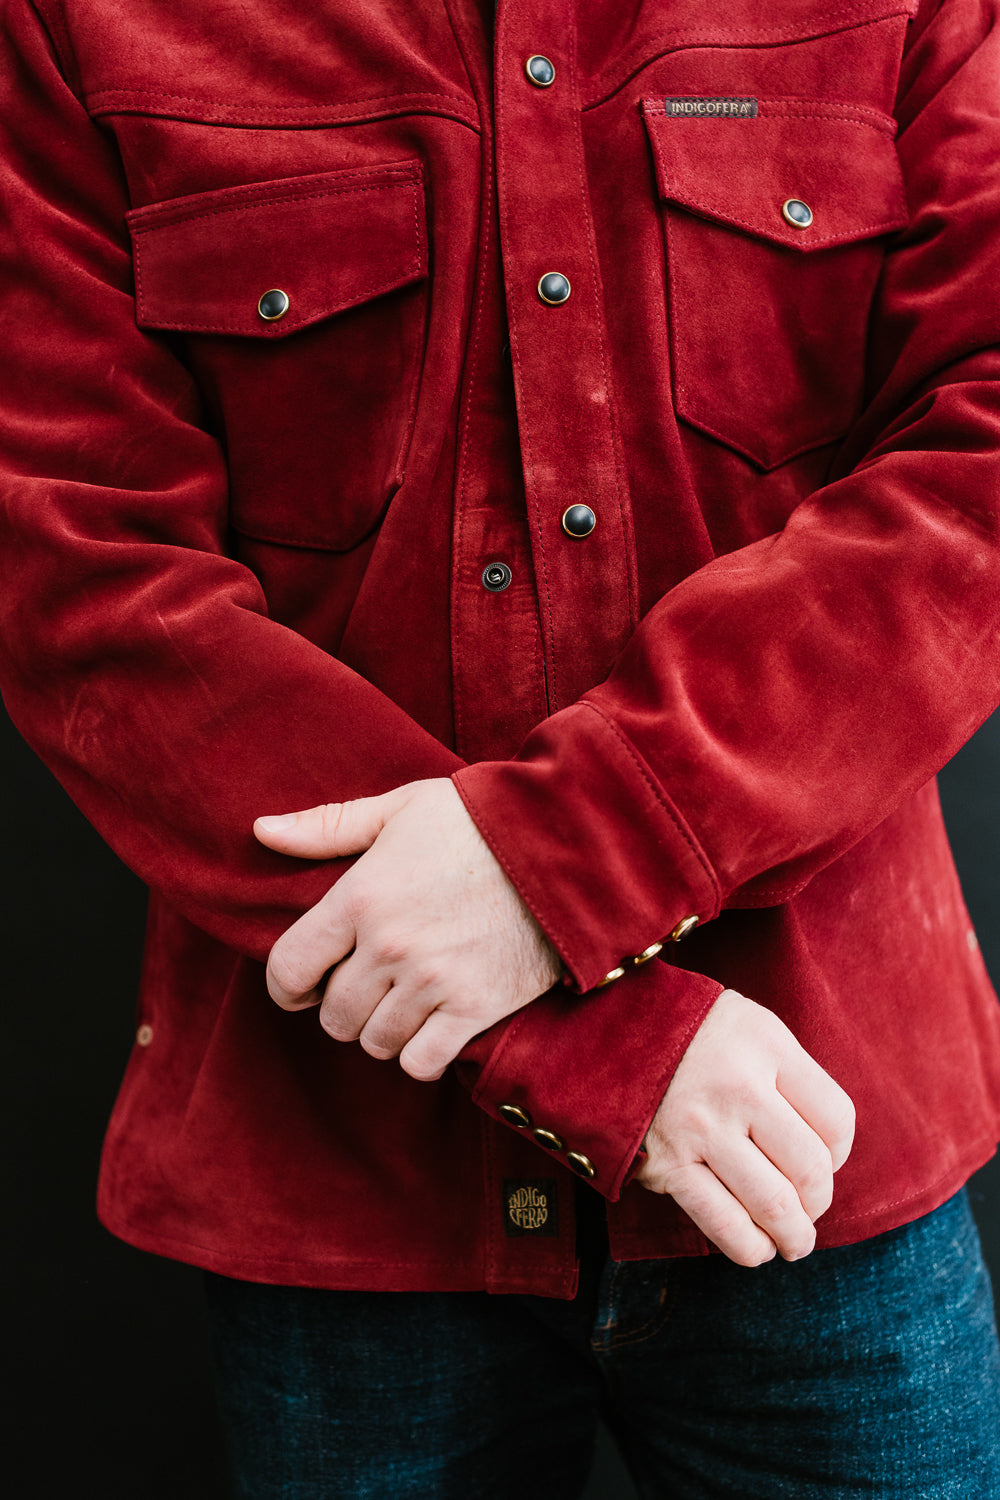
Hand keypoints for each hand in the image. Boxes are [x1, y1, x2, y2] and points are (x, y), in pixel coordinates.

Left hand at [253, 779, 561, 1080]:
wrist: (566, 845)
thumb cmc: (478, 819)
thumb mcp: (400, 808)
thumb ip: (328, 826)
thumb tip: (262, 831)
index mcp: (360, 895)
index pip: (289, 968)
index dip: (286, 986)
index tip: (300, 987)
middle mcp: (389, 945)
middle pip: (333, 1014)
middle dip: (340, 1005)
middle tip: (366, 986)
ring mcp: (432, 981)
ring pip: (374, 1041)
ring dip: (382, 1028)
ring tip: (403, 1001)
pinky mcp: (475, 1008)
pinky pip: (421, 1062)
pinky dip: (420, 1053)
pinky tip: (433, 1025)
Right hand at [635, 989, 854, 1265]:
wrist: (599, 1030)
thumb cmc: (685, 1031)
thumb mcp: (745, 1023)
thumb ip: (786, 1071)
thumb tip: (825, 1143)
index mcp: (764, 1044)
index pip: (836, 1118)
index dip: (841, 1152)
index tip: (828, 1159)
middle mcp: (738, 1087)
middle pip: (811, 1168)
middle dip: (820, 1201)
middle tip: (810, 1206)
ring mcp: (701, 1129)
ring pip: (775, 1205)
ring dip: (796, 1236)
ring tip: (795, 1241)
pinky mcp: (667, 1165)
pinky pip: (725, 1224)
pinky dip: (752, 1248)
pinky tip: (759, 1245)